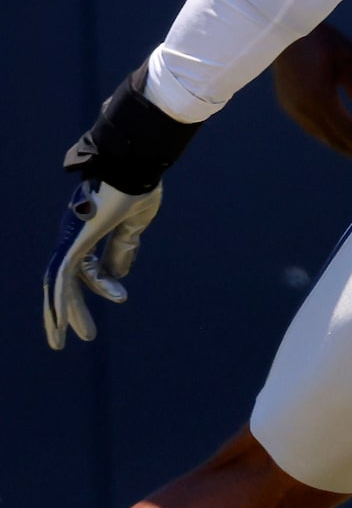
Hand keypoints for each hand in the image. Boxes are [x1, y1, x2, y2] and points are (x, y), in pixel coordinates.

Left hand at [43, 181, 163, 349]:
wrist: (134, 164)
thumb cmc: (138, 185)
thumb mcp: (135, 224)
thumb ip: (124, 249)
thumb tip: (118, 279)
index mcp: (88, 231)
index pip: (89, 267)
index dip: (104, 285)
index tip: (122, 298)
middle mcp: (73, 236)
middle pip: (66, 280)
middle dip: (71, 310)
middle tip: (83, 336)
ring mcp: (71, 238)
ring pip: (58, 284)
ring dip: (58, 314)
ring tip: (59, 342)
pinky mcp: (73, 242)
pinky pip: (62, 278)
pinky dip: (59, 302)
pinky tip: (60, 323)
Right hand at [273, 23, 351, 167]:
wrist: (285, 29)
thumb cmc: (322, 39)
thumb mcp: (347, 57)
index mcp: (319, 96)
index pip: (344, 128)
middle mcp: (303, 107)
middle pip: (330, 138)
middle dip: (351, 151)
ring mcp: (292, 107)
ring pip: (318, 135)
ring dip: (338, 145)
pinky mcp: (287, 104)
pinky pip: (309, 127)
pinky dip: (325, 135)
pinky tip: (336, 137)